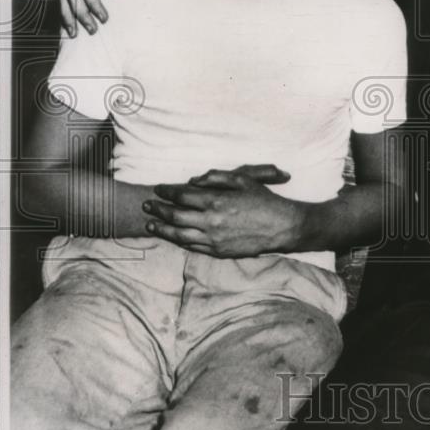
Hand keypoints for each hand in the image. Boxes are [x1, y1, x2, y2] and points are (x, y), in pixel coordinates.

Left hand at [142, 164, 299, 257]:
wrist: (282, 227)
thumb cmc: (264, 200)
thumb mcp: (243, 179)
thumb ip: (216, 178)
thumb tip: (192, 181)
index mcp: (216, 200)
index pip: (182, 195)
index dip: (167, 192)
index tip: (158, 189)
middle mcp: (211, 221)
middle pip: (176, 216)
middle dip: (158, 210)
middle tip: (147, 205)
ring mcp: (214, 239)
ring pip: (179, 235)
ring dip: (162, 230)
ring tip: (150, 226)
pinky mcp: (219, 251)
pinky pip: (193, 247)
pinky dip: (179, 242)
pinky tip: (172, 237)